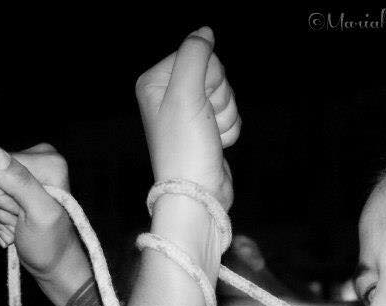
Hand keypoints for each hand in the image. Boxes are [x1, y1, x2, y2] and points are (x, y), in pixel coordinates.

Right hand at [0, 144, 90, 304]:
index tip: (22, 214)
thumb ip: (20, 182)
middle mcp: (31, 156)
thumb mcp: (40, 214)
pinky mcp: (4, 181)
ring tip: (15, 224)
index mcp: (45, 158)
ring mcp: (16, 168)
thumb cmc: (50, 243)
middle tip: (18, 221)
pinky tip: (8, 224)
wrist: (50, 262)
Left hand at [135, 26, 240, 209]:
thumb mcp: (185, 93)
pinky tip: (215, 144)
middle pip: (215, 73)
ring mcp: (188, 113)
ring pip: (226, 94)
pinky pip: (230, 114)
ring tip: (209, 135)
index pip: (198, 54)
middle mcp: (169, 95)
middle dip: (218, 97)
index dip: (207, 77)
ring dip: (224, 116)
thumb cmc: (185, 147)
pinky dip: (229, 129)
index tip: (196, 102)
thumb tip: (205, 32)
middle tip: (203, 120)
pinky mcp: (206, 129)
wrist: (197, 193)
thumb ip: (195, 55)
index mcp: (155, 81)